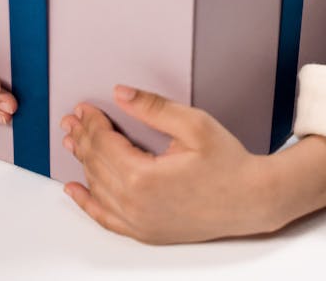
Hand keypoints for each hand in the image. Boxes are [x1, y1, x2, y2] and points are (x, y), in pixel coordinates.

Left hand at [60, 85, 278, 243]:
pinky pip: (107, 219)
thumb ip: (153, 108)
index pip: (105, 144)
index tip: (85, 107)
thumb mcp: (193, 124)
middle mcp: (136, 206)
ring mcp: (140, 224)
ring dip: (83, 163)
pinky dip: (88, 203)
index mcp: (144, 178)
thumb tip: (121, 93)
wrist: (252, 200)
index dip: (93, 122)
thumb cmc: (227, 163)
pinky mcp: (147, 232)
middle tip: (73, 119)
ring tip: (73, 142)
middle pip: (97, 165)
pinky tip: (75, 189)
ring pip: (99, 189)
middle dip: (83, 138)